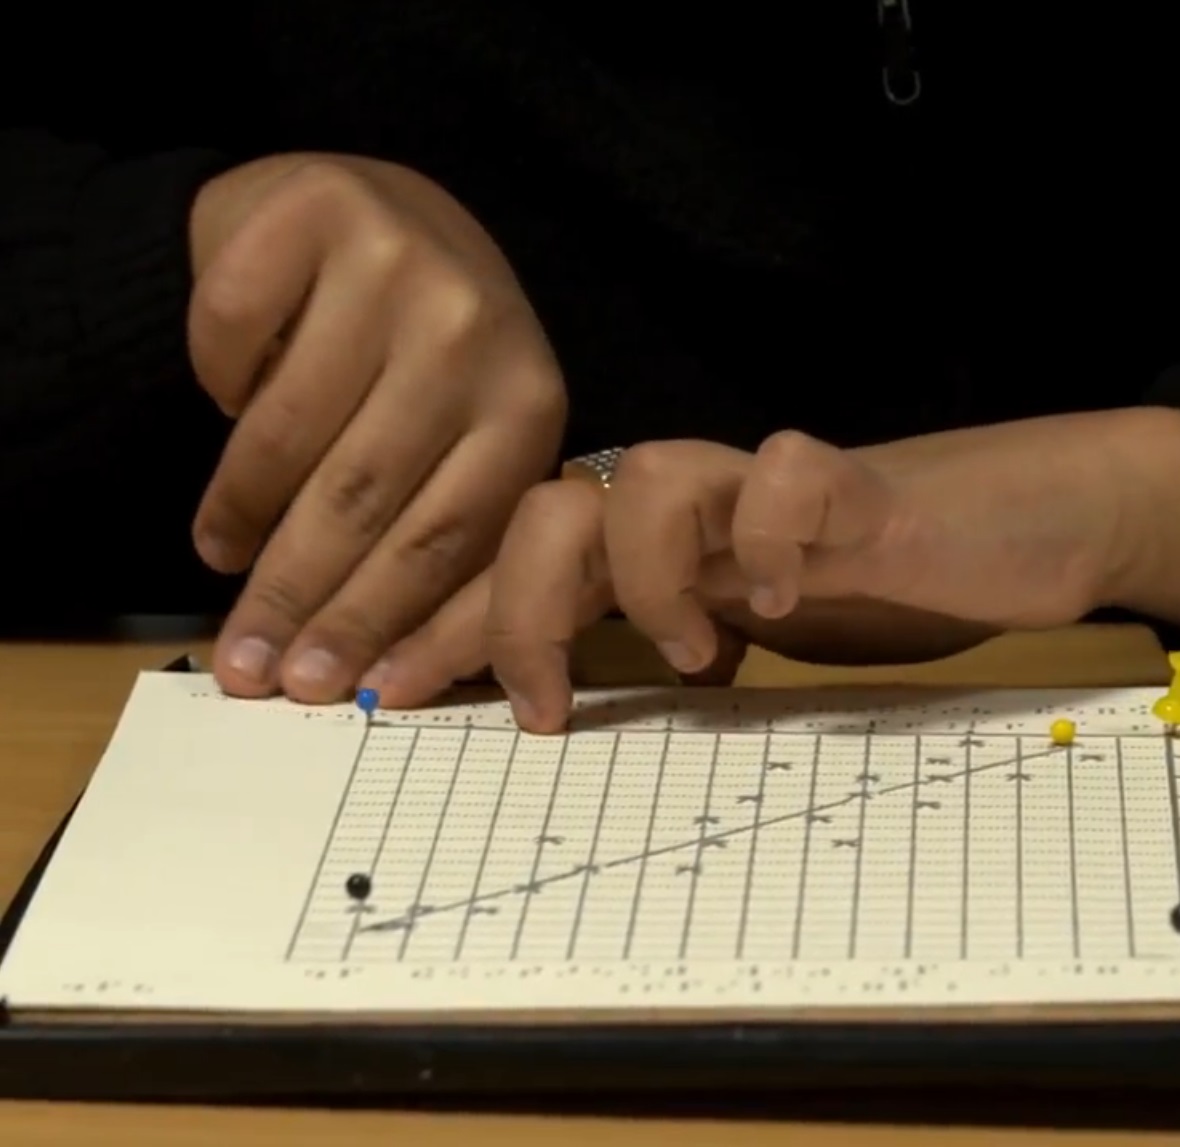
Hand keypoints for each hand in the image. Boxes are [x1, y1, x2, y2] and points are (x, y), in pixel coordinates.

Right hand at [185, 153, 565, 703]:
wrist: (369, 208)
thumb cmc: (419, 353)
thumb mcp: (464, 436)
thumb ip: (441, 534)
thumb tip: (382, 678)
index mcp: (529, 404)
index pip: (447, 537)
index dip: (374, 618)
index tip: (319, 684)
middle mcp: (475, 330)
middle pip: (366, 495)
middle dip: (298, 592)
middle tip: (246, 662)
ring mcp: (396, 263)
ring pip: (288, 427)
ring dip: (242, 505)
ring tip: (219, 550)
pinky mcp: (313, 209)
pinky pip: (231, 334)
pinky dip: (217, 380)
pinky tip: (225, 403)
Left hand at [367, 408, 1179, 731]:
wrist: (1027, 519)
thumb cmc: (893, 586)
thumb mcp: (767, 643)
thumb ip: (681, 658)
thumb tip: (567, 720)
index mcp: (670, 549)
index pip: (524, 563)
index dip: (446, 620)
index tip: (383, 695)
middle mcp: (703, 510)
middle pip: (550, 507)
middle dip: (498, 607)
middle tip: (516, 707)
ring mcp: (773, 493)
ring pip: (646, 474)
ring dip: (643, 576)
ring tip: (693, 652)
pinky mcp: (861, 487)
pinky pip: (790, 476)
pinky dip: (773, 534)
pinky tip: (790, 599)